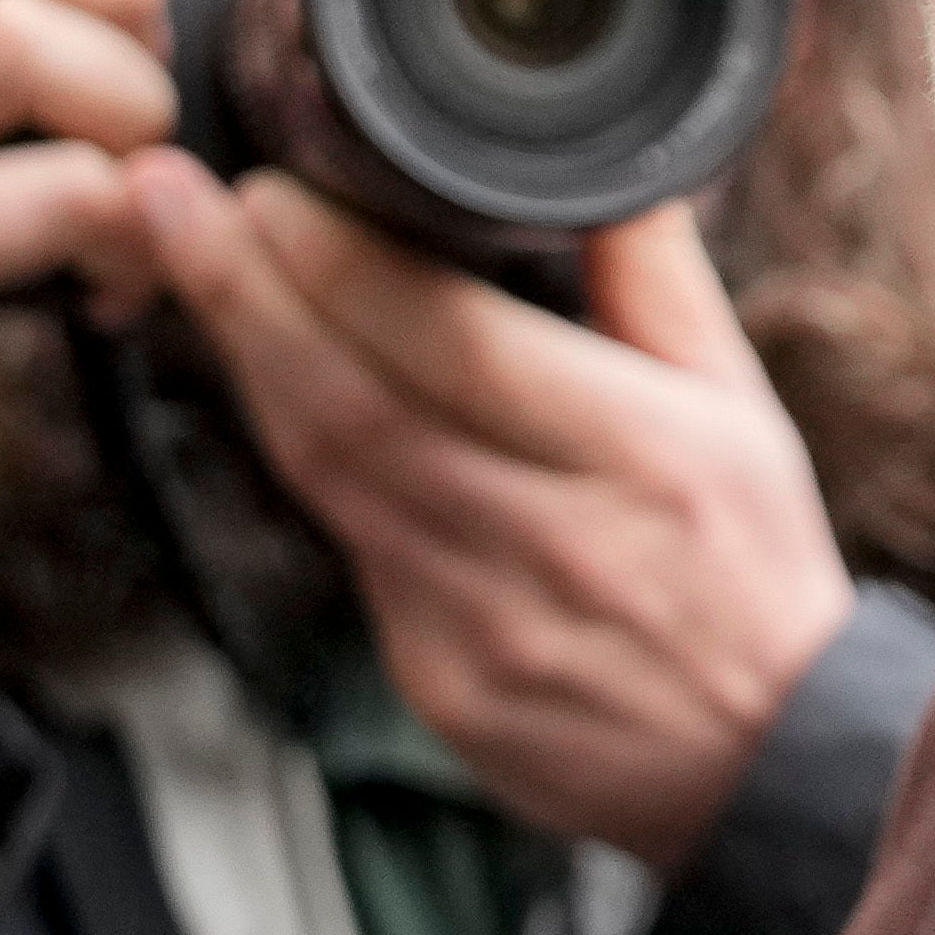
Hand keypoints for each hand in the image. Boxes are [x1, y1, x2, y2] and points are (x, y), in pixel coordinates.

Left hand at [142, 157, 854, 869]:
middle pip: (356, 405)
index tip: (268, 191)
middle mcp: (551, 541)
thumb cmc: (754, 568)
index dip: (343, 268)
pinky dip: (299, 458)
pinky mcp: (435, 684)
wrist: (769, 765)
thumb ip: (658, 283)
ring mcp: (480, 626)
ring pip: (327, 477)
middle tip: (165, 198)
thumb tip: (594, 169)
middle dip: (245, 291)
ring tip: (186, 263)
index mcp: (641, 456)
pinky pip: (350, 549)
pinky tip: (264, 383)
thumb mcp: (742, 411)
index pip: (458, 347)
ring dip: (246, 362)